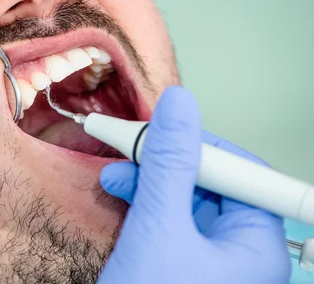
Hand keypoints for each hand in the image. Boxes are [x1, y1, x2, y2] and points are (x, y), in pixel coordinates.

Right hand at [97, 87, 290, 283]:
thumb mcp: (159, 227)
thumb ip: (171, 162)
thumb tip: (181, 104)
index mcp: (254, 245)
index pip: (237, 172)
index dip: (196, 145)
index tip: (159, 130)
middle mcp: (238, 252)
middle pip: (207, 183)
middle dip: (163, 165)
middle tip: (129, 151)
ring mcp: (210, 261)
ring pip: (183, 200)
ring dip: (147, 182)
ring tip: (115, 177)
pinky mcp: (183, 265)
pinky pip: (169, 221)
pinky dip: (144, 205)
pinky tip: (121, 195)